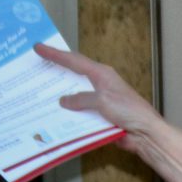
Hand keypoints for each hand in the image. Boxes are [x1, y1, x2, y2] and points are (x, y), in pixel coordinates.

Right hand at [33, 42, 170, 158]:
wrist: (146, 134)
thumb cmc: (130, 112)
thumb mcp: (103, 100)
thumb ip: (82, 99)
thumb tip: (64, 101)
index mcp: (102, 74)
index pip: (74, 61)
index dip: (55, 54)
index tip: (38, 47)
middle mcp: (100, 85)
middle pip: (73, 76)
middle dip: (55, 73)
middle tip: (34, 68)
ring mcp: (100, 101)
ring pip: (75, 96)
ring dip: (59, 96)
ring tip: (38, 93)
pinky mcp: (101, 116)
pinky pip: (80, 113)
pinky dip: (69, 114)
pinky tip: (54, 117)